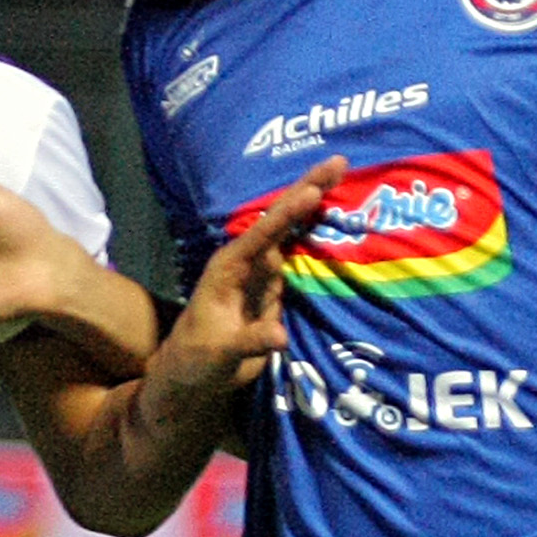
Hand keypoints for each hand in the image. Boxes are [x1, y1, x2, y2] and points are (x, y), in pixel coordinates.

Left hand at [144, 158, 341, 412]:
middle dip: (308, 189)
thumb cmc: (197, 360)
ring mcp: (264, 273)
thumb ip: (249, 341)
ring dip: (318, 205)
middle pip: (281, 219)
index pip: (262, 234)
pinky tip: (340, 217)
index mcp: (229, 268)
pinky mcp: (276, 288)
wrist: (193, 375)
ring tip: (343, 174)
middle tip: (339, 161)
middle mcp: (249, 262)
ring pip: (295, 232)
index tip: (312, 191)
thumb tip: (280, 336)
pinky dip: (320, 236)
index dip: (287, 213)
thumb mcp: (220, 353)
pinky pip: (301, 257)